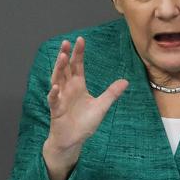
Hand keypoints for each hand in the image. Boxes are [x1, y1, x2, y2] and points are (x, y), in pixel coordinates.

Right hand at [46, 36, 128, 153]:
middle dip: (66, 55)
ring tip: (62, 57)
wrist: (74, 140)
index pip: (78, 65)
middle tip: (66, 43)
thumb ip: (111, 93)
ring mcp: (61, 98)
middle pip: (66, 68)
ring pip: (57, 79)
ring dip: (59, 68)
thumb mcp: (102, 106)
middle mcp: (68, 88)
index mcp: (78, 85)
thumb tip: (126, 81)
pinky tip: (56, 87)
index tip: (80, 40)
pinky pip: (53, 100)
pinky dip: (54, 93)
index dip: (79, 53)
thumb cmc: (85, 122)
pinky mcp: (56, 110)